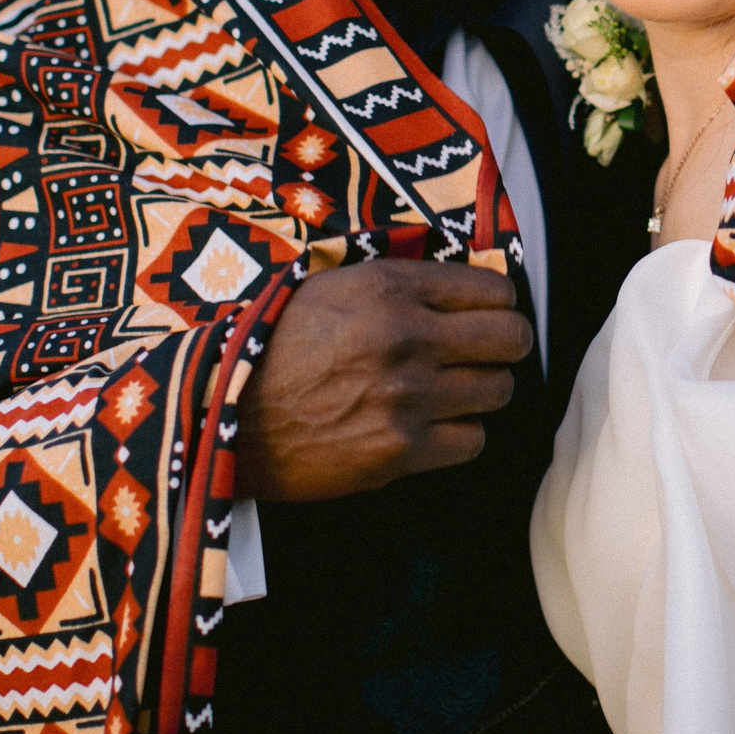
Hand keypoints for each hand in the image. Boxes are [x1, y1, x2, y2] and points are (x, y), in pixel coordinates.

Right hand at [232, 259, 531, 501]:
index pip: (494, 290)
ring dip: (481, 392)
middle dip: (505, 345)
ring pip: (499, 391)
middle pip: (512, 339)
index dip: (497, 304)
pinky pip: (473, 441)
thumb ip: (400, 282)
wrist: (222, 415)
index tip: (486, 315)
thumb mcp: (332, 286)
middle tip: (485, 354)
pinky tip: (431, 427)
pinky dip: (459, 435)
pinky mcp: (399, 451)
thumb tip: (469, 283)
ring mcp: (407, 398)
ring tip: (451, 392)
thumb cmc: (275, 345)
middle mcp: (406, 338)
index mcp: (390, 289)